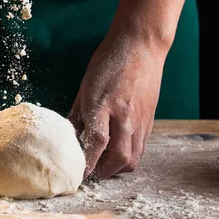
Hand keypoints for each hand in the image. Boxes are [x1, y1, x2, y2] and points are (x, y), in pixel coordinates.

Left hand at [68, 32, 166, 179]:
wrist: (140, 46)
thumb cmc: (109, 61)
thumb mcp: (86, 85)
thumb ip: (78, 113)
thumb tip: (69, 135)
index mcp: (104, 104)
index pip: (97, 141)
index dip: (88, 161)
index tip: (78, 171)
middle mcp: (124, 115)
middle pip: (119, 157)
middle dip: (104, 171)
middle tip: (91, 171)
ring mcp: (140, 119)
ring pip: (134, 158)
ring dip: (118, 167)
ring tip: (104, 164)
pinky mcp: (149, 120)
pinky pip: (141, 148)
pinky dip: (130, 156)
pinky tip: (118, 150)